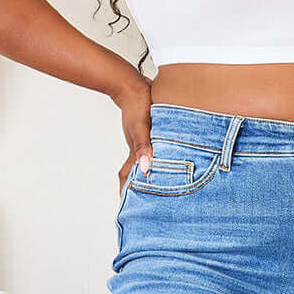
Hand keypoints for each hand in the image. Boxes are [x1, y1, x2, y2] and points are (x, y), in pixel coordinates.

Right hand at [111, 75, 153, 192]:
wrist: (133, 85)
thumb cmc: (136, 104)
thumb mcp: (141, 128)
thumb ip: (143, 148)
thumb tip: (146, 169)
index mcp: (135, 153)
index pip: (129, 179)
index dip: (128, 193)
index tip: (129, 208)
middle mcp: (138, 150)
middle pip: (135, 174)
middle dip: (138, 189)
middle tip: (143, 203)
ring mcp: (143, 142)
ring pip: (144, 163)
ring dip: (148, 174)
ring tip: (156, 187)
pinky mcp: (150, 133)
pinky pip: (153, 151)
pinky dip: (156, 159)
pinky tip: (164, 160)